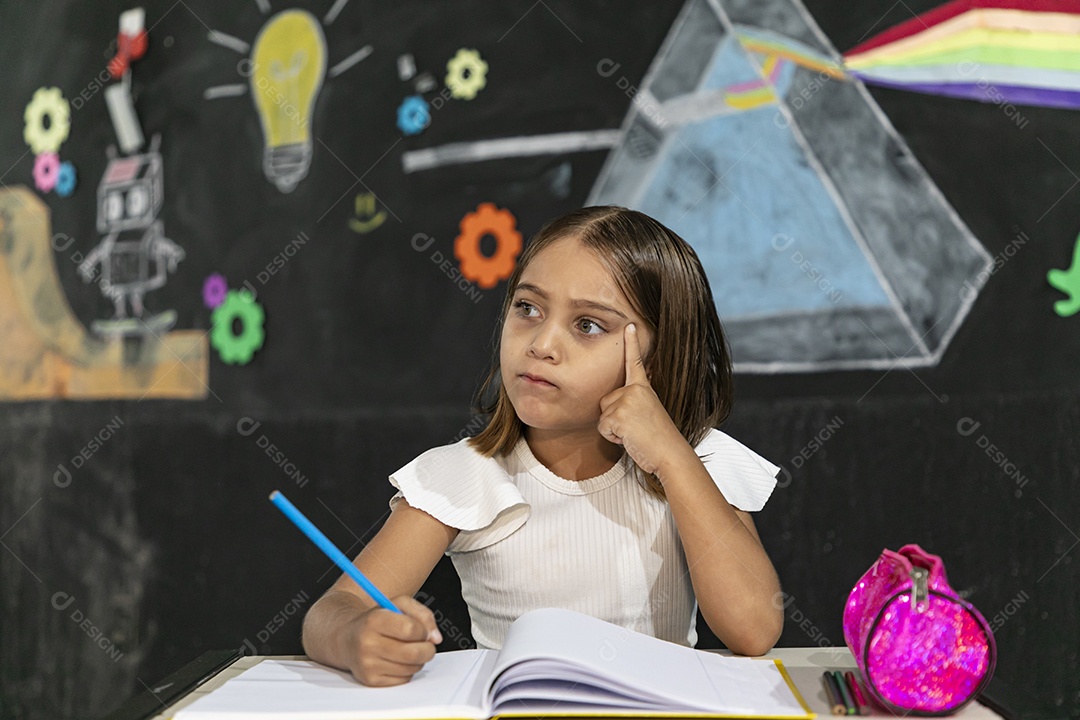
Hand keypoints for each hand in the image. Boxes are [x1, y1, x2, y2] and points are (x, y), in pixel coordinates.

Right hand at [348, 595, 441, 686]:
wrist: (347, 639)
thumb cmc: (377, 621)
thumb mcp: (398, 605)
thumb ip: (422, 614)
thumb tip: (435, 637)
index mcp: (375, 620)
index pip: (410, 629)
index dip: (423, 630)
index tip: (422, 631)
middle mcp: (368, 643)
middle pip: (413, 653)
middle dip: (428, 650)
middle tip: (426, 645)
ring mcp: (368, 664)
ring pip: (411, 668)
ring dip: (418, 661)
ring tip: (409, 651)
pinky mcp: (370, 680)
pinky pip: (403, 680)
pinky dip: (407, 671)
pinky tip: (398, 661)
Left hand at [598, 324, 686, 476]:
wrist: (670, 454)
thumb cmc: (658, 439)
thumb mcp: (648, 413)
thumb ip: (634, 402)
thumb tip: (621, 400)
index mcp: (644, 388)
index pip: (636, 362)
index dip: (632, 343)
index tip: (629, 325)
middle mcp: (636, 390)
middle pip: (605, 401)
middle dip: (613, 418)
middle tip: (635, 428)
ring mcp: (627, 400)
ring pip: (603, 415)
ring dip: (614, 429)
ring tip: (634, 433)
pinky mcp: (619, 414)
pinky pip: (603, 427)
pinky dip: (613, 438)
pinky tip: (630, 438)